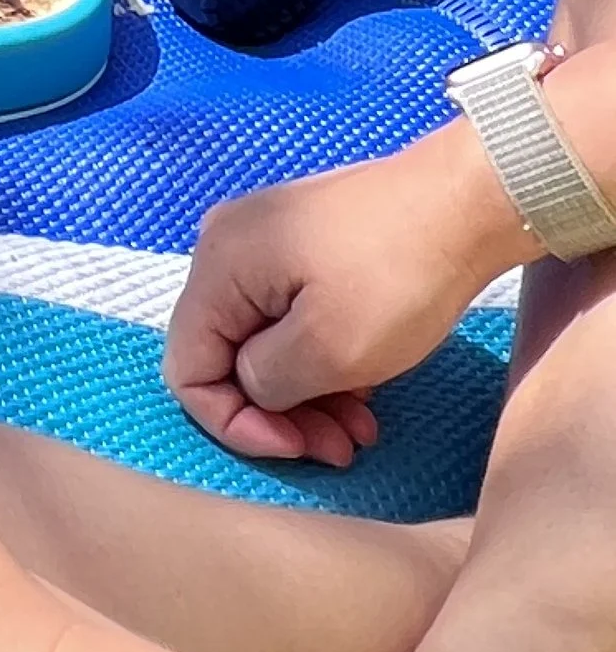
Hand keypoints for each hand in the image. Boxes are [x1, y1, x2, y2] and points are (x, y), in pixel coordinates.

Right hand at [163, 139, 523, 467]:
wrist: (463, 202)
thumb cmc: (396, 276)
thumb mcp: (329, 350)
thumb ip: (267, 381)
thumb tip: (251, 385)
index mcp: (218, 265)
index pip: (188, 369)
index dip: (233, 423)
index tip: (297, 448)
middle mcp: (226, 247)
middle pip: (226, 356)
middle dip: (279, 414)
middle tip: (341, 447)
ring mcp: (265, 242)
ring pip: (263, 342)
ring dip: (307, 396)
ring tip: (363, 426)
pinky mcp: (302, 244)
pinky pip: (289, 318)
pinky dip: (321, 361)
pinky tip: (366, 386)